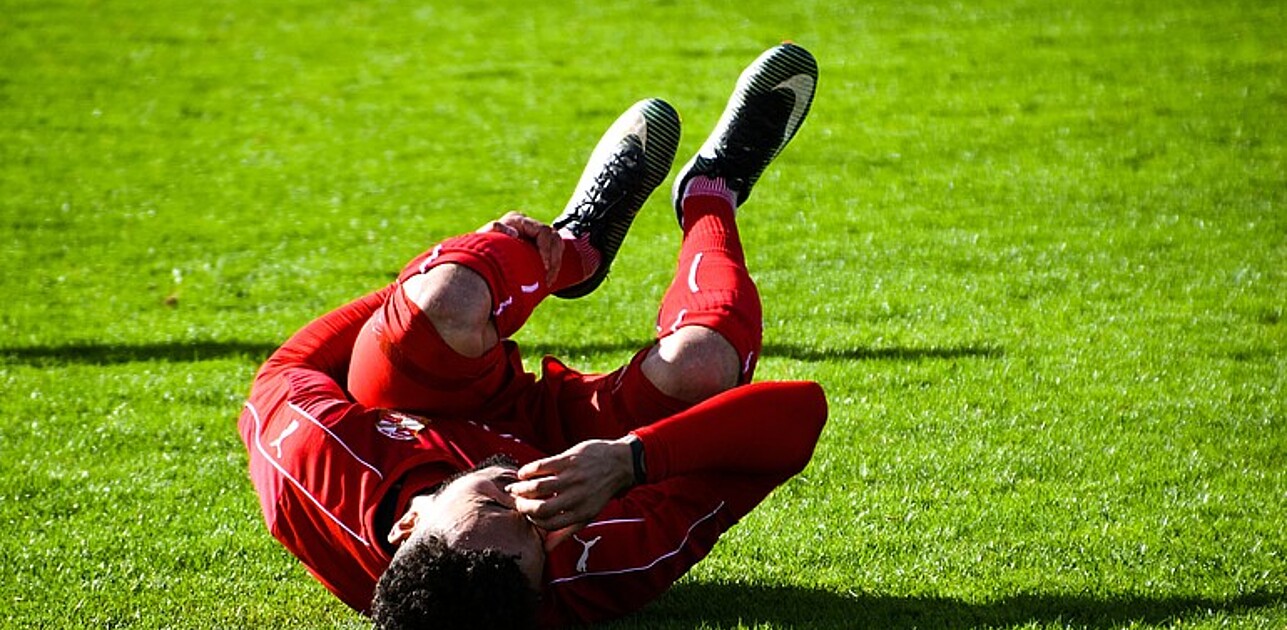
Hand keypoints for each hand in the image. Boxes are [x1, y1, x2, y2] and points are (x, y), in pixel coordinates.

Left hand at [476, 211, 562, 284]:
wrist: (478, 256)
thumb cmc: (480, 248)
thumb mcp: (484, 239)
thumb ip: (495, 230)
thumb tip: (514, 233)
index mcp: (517, 220)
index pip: (543, 231)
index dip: (546, 249)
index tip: (545, 266)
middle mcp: (528, 224)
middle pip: (554, 237)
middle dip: (554, 258)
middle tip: (548, 277)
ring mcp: (534, 233)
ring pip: (557, 244)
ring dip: (556, 262)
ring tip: (549, 280)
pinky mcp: (537, 244)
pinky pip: (554, 251)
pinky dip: (554, 263)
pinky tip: (549, 277)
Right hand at [506, 436, 635, 531]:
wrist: (621, 464)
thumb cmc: (601, 492)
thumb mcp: (588, 514)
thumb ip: (566, 531)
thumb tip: (546, 549)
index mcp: (581, 513)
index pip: (548, 524)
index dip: (533, 520)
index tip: (527, 514)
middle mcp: (577, 497)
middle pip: (540, 508)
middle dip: (522, 506)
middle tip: (516, 501)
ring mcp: (572, 477)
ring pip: (537, 487)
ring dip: (521, 489)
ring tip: (515, 488)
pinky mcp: (569, 459)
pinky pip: (541, 466)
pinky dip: (527, 471)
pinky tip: (523, 474)